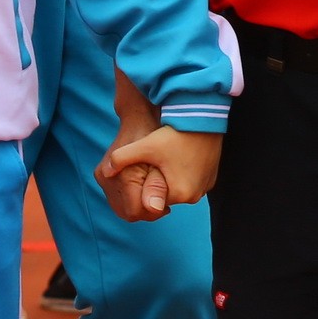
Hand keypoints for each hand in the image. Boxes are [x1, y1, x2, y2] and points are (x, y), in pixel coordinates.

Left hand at [95, 123, 221, 218]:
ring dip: (171, 177)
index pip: (153, 198)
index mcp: (178, 193)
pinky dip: (184, 173)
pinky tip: (181, 155)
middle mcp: (193, 196)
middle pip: (166, 194)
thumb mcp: (146, 146)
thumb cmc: (174, 134)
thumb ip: (123, 158)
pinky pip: (192, 182)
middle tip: (157, 159)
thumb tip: (106, 171)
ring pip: (179, 187)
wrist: (204, 120)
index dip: (146, 183)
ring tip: (169, 155)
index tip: (146, 167)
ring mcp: (204, 188)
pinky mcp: (211, 180)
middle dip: (158, 180)